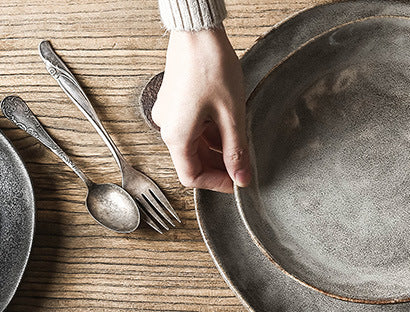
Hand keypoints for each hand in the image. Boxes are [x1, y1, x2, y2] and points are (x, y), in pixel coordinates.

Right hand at [152, 26, 250, 192]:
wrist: (196, 30)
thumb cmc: (210, 65)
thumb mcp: (231, 114)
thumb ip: (236, 151)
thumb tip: (241, 178)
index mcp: (176, 136)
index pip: (191, 177)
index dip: (216, 183)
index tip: (237, 181)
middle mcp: (167, 129)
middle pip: (191, 161)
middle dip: (218, 166)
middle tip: (242, 164)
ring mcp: (168, 115)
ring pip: (192, 145)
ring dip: (214, 149)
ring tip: (238, 142)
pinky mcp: (173, 104)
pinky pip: (190, 128)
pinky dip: (208, 133)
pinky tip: (226, 126)